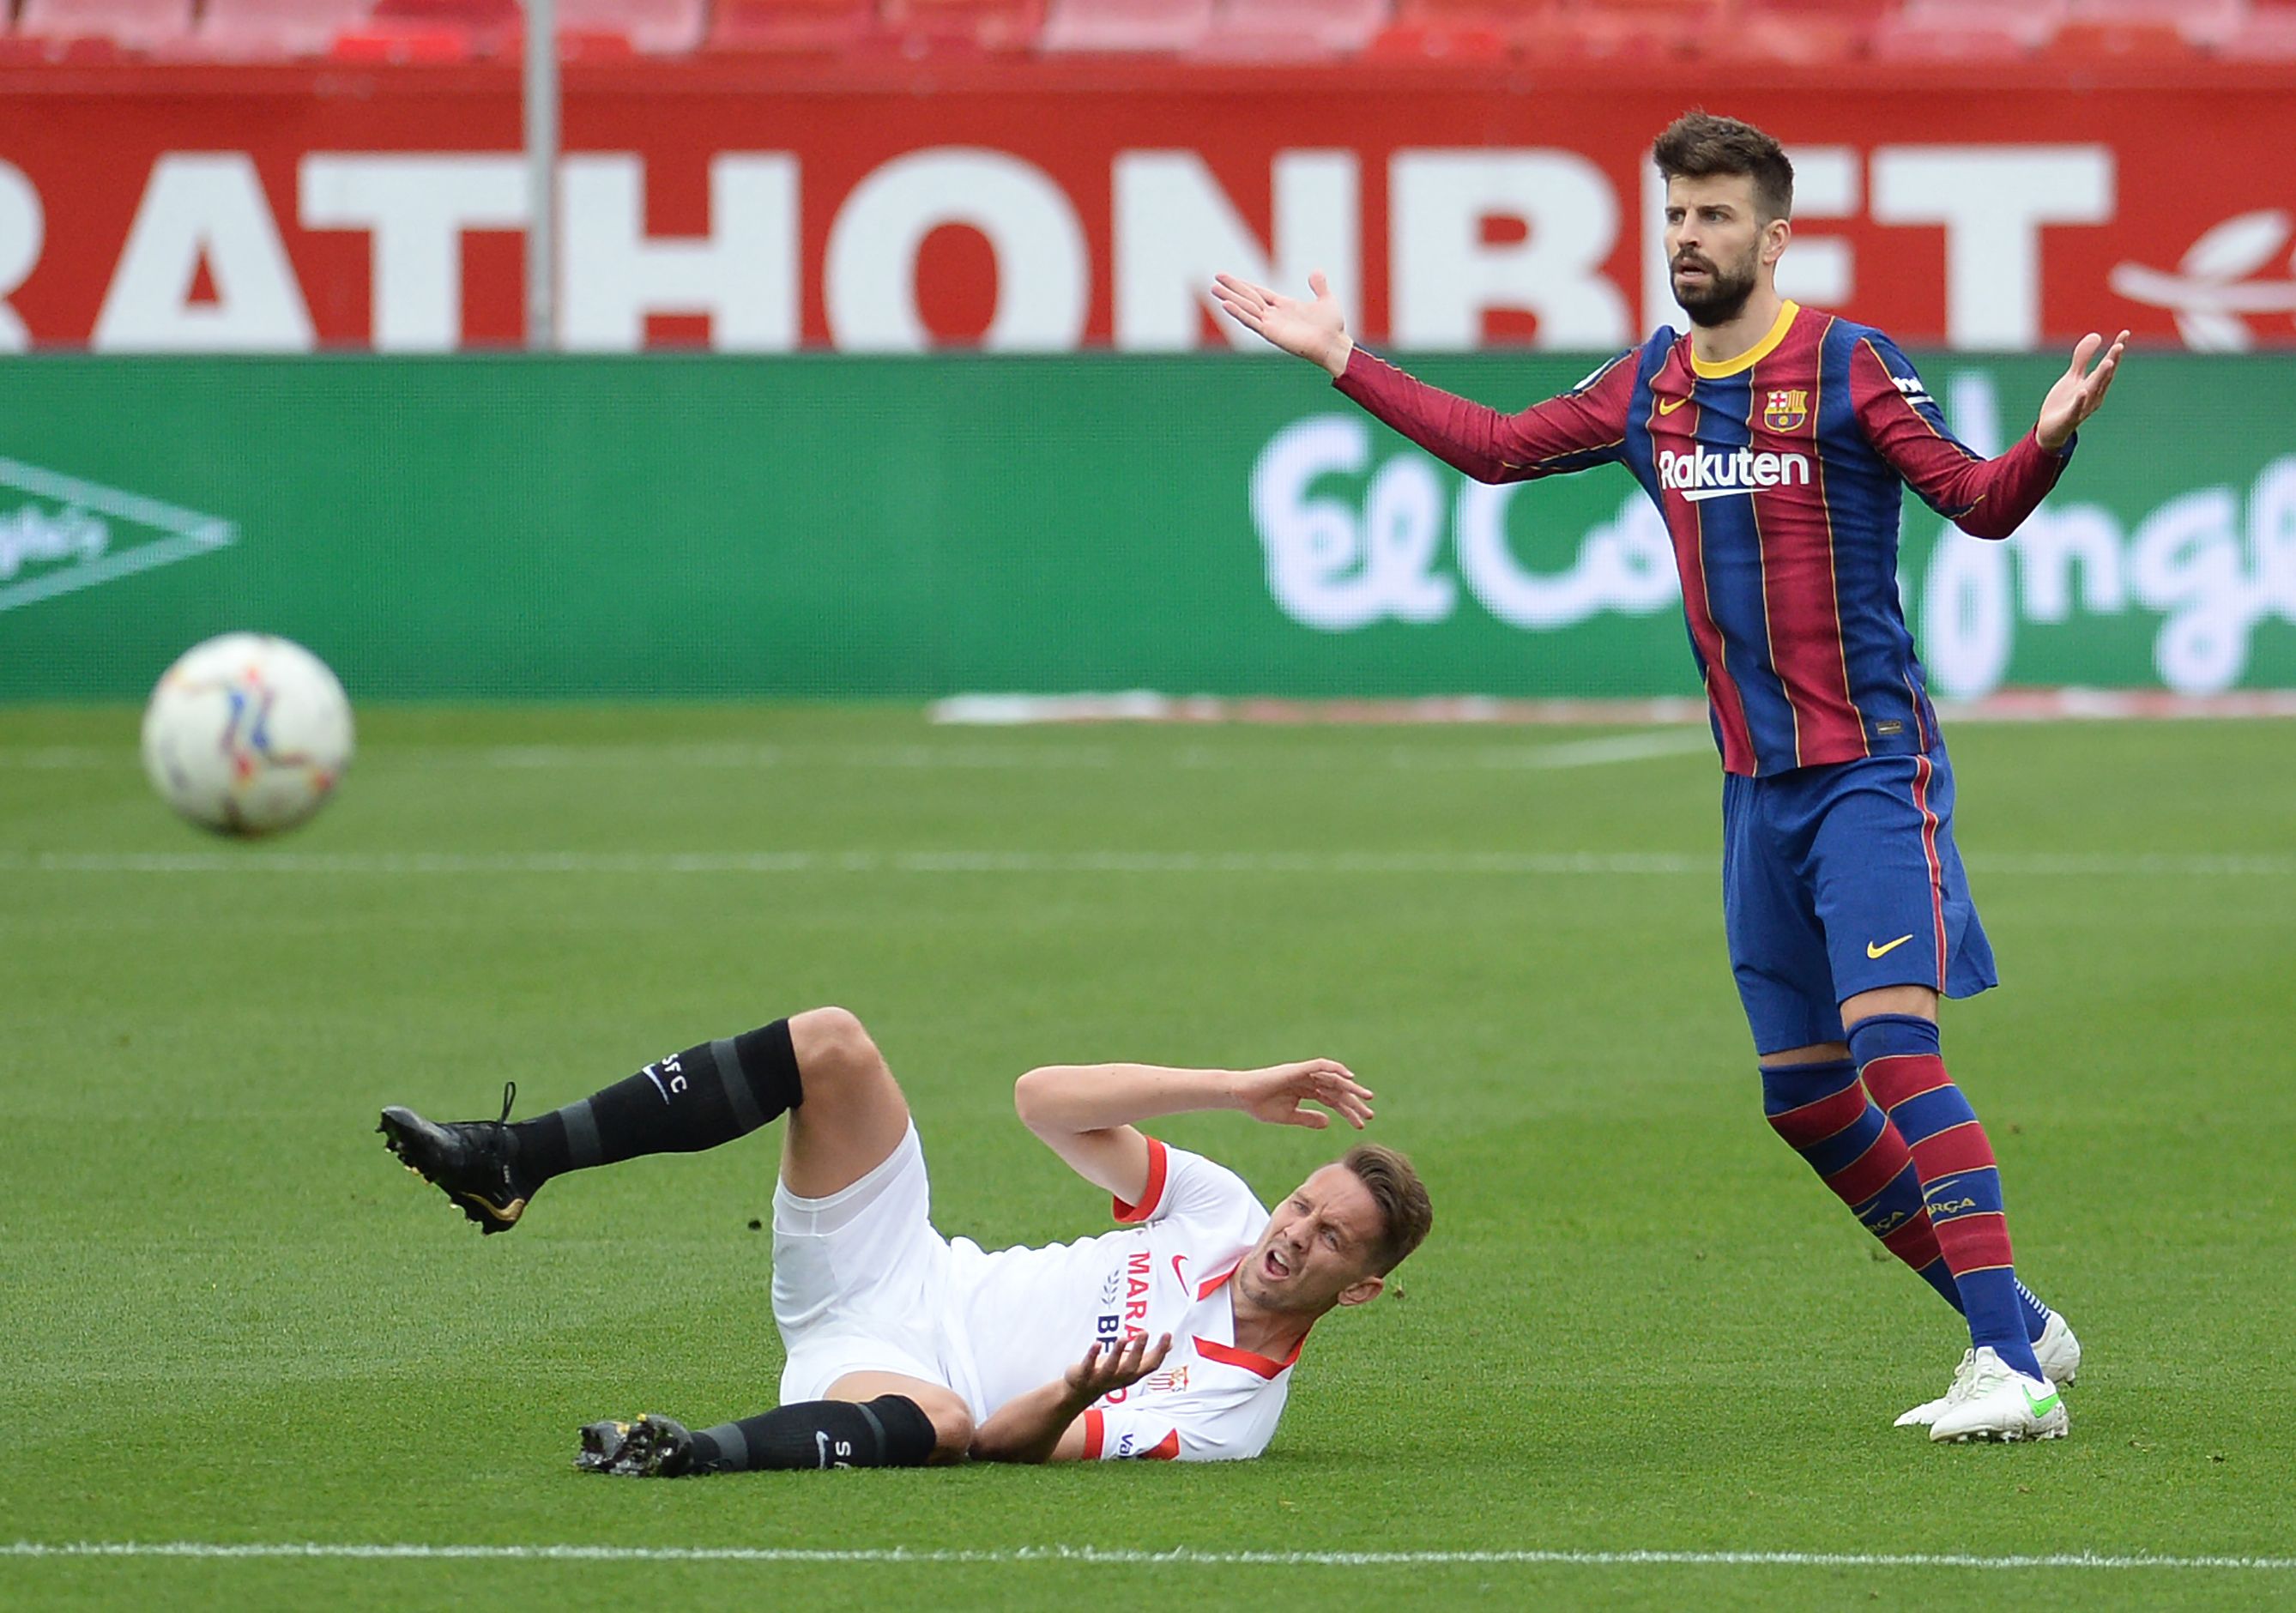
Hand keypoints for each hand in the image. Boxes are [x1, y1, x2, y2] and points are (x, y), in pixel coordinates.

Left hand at [1065, 1332, 1172, 1403]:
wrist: (1079, 1393)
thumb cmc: (1108, 1375)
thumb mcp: (1131, 1365)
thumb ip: (1149, 1356)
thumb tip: (1170, 1344)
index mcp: (1132, 1374)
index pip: (1150, 1365)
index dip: (1160, 1351)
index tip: (1167, 1334)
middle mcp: (1119, 1379)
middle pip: (1131, 1367)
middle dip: (1139, 1350)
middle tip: (1145, 1332)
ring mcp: (1101, 1379)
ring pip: (1111, 1368)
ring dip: (1118, 1354)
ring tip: (1123, 1338)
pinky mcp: (1084, 1376)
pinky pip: (1088, 1366)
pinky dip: (1092, 1356)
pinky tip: (1097, 1343)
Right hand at [1211, 270, 1353, 377]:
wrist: (1333, 343)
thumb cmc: (1332, 326)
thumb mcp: (1326, 299)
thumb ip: (1319, 286)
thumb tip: (1316, 271)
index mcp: (1284, 305)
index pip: (1258, 292)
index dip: (1244, 284)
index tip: (1228, 277)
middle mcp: (1274, 314)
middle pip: (1248, 297)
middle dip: (1231, 288)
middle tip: (1214, 279)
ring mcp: (1271, 324)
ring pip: (1245, 307)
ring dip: (1229, 298)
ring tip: (1213, 289)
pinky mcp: (1271, 333)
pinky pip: (1251, 321)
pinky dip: (1239, 313)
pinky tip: (1226, 305)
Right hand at [1231, 1058, 1374, 1129]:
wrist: (1241, 1096)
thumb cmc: (1260, 1106)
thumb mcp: (1289, 1117)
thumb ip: (1309, 1118)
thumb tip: (1329, 1122)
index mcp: (1306, 1092)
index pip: (1333, 1100)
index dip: (1347, 1111)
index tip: (1361, 1124)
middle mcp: (1308, 1081)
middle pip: (1337, 1090)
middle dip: (1354, 1101)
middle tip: (1370, 1114)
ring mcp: (1303, 1074)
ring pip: (1333, 1079)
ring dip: (1350, 1087)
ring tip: (1366, 1098)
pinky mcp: (1297, 1069)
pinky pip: (1320, 1066)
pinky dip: (1335, 1069)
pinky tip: (1348, 1077)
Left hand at [2035, 329, 2127, 450]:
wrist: (2050, 430)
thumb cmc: (2065, 402)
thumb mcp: (2073, 377)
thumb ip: (2083, 358)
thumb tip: (2096, 335)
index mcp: (2096, 384)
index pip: (2109, 365)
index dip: (2116, 350)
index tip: (2125, 333)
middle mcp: (2094, 395)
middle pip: (2104, 376)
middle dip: (2112, 361)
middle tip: (2119, 346)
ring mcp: (2083, 407)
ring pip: (2094, 390)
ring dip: (2101, 376)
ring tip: (2108, 361)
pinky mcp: (2069, 418)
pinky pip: (2076, 408)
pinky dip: (2080, 400)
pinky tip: (2083, 390)